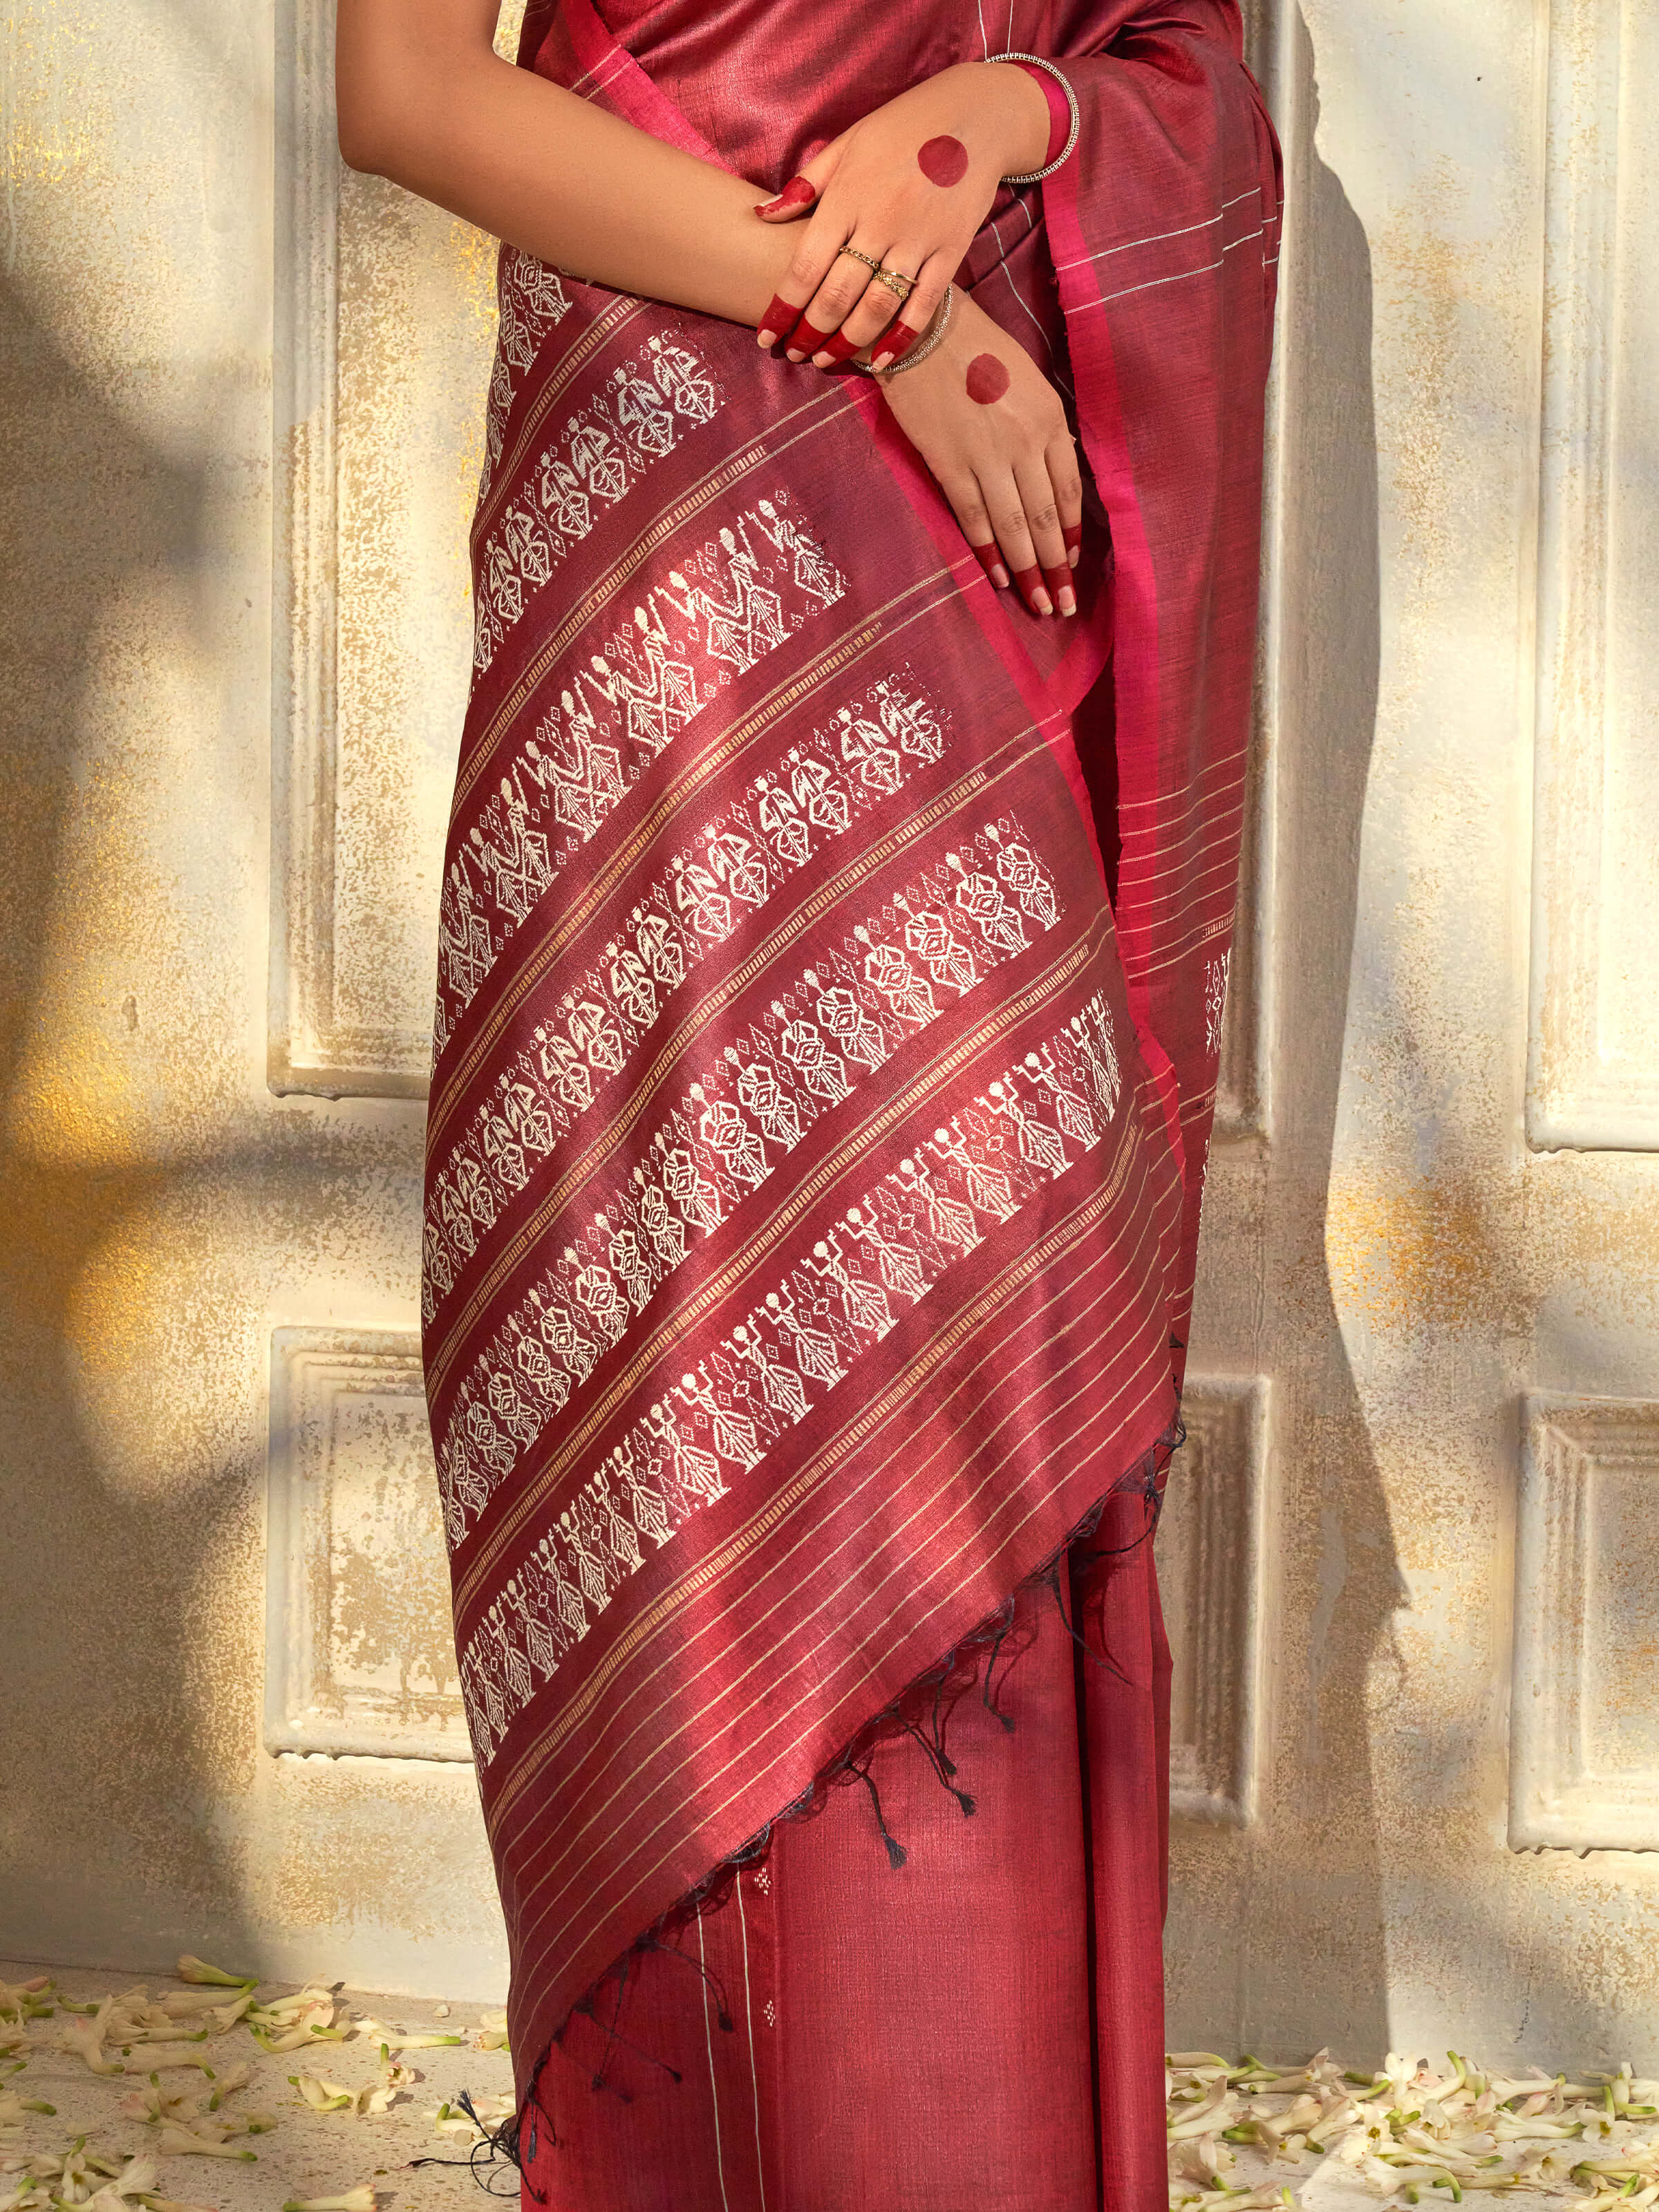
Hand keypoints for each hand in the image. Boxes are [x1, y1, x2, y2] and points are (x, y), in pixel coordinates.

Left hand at [751, 60, 1049, 370]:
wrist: (976, 114)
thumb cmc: (902, 127)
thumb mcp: (848, 143)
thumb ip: (806, 184)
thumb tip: (761, 216)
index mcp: (849, 195)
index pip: (805, 265)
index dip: (783, 308)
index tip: (767, 336)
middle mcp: (881, 221)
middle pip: (837, 295)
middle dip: (810, 333)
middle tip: (793, 354)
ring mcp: (919, 239)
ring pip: (877, 307)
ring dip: (848, 343)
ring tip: (825, 361)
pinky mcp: (951, 250)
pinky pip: (923, 305)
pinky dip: (900, 338)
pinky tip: (880, 361)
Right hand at [874, 287, 1082, 616]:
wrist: (922, 330)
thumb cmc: (977, 347)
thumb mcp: (1028, 379)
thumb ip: (1042, 427)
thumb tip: (1050, 478)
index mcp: (1049, 417)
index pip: (1069, 489)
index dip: (1073, 532)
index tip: (1075, 563)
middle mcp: (1024, 440)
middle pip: (1045, 517)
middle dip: (1056, 567)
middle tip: (1062, 605)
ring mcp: (987, 455)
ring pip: (1014, 526)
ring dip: (1027, 571)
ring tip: (1037, 604)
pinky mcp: (949, 464)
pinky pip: (974, 518)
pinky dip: (988, 552)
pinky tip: (998, 580)